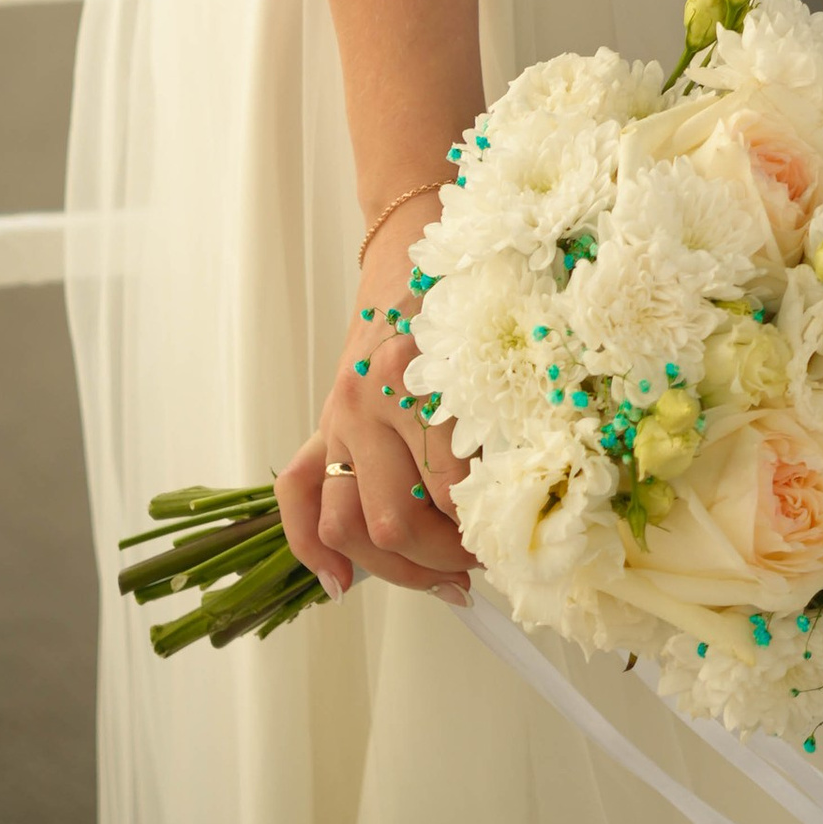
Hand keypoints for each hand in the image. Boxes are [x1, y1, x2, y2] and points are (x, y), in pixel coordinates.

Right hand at [278, 207, 474, 598]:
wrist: (411, 239)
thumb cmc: (465, 290)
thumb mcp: (495, 347)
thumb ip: (502, 416)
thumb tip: (523, 504)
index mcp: (419, 376)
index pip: (447, 488)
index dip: (480, 531)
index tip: (509, 544)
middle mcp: (369, 398)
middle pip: (393, 519)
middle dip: (440, 561)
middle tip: (479, 568)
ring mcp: (339, 414)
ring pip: (349, 524)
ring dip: (395, 570)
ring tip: (440, 582)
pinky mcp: (323, 421)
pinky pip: (299, 496)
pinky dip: (314, 548)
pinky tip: (341, 583)